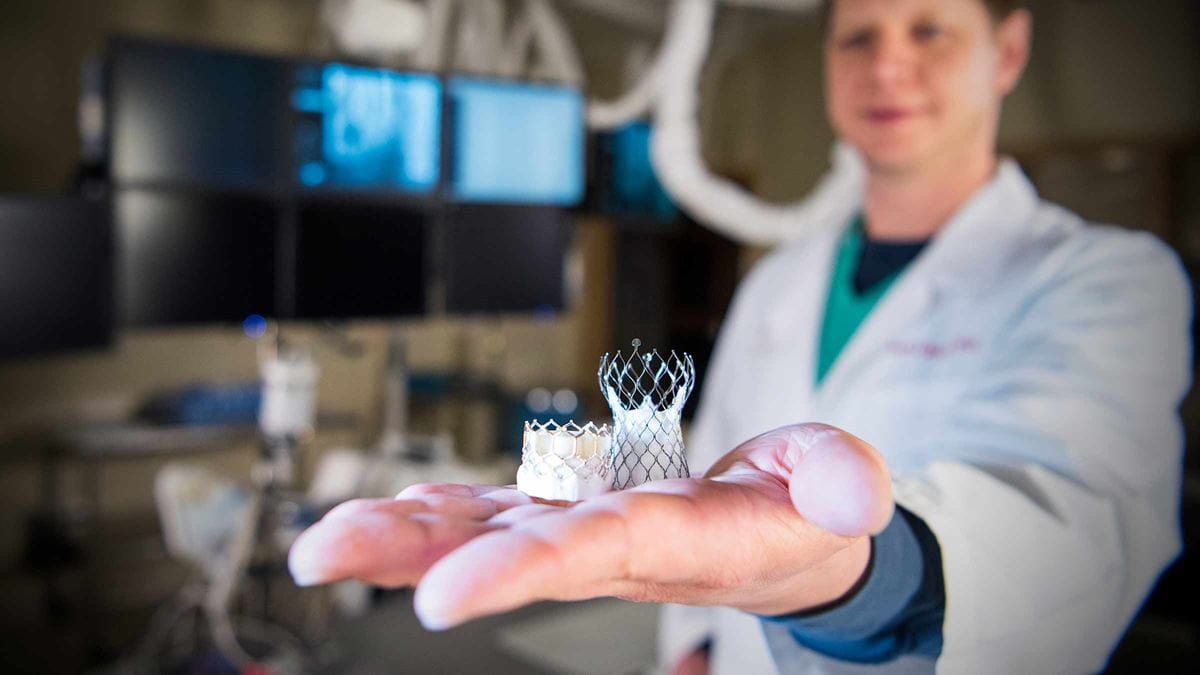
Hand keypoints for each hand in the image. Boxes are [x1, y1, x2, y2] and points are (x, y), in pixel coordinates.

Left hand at [287, 423, 892, 628]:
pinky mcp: (566, 510)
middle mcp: (606, 541)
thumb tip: (852, 496)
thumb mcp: (837, 487)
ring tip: (320, 544)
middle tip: (321, 558)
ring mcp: (577, 527)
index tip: (442, 601)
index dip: (518, 570)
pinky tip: (379, 515)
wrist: (778, 539)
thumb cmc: (800, 510)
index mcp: (673, 536)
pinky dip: (433, 512)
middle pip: (501, 549)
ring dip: (399, 535)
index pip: (589, 552)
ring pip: (479, 530)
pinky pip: (489, 510)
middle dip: (415, 555)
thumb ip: (839, 480)